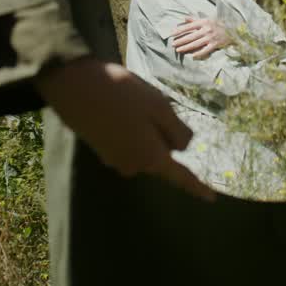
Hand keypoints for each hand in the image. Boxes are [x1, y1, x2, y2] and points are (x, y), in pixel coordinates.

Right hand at [33, 56, 215, 201]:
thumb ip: (177, 131)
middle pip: (161, 153)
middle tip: (147, 102)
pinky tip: (118, 107)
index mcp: (151, 157)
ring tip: (129, 101)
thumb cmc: (121, 94)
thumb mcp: (159, 107)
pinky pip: (127, 143)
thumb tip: (183, 148)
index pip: (180, 175)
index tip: (211, 198)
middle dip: (161, 132)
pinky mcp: (101, 150)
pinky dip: (129, 127)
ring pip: (144, 146)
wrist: (74, 87)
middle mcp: (133, 166)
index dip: (196, 186)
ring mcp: (114, 160)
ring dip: (144, 127)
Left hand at [172, 17, 230, 59]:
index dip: (179, 30)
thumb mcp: (206, 19)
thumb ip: (195, 19)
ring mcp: (211, 38)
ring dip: (186, 47)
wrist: (232, 30)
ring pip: (196, 44)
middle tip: (172, 44)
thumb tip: (184, 18)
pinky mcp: (215, 45)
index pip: (189, 26)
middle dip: (180, 41)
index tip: (171, 33)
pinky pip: (205, 50)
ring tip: (178, 50)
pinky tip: (192, 56)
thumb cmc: (217, 24)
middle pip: (191, 36)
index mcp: (203, 22)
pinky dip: (198, 53)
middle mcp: (206, 30)